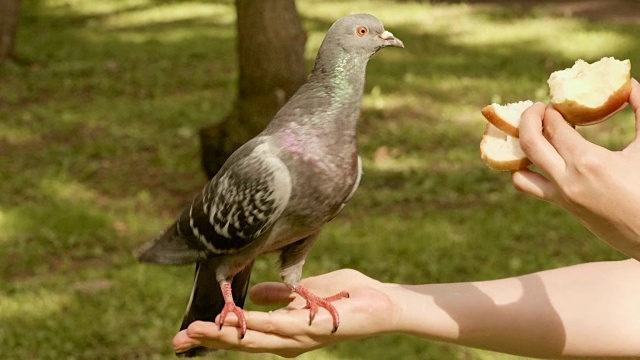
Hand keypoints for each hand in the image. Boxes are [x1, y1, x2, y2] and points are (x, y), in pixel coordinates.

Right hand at [172, 269, 396, 357]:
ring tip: (195, 332)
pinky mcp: (314, 327)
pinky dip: (258, 323)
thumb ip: (281, 296)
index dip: (215, 334)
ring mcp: (300, 335)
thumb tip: (254, 295)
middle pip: (242, 341)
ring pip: (255, 337)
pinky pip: (281, 326)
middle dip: (209, 341)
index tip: (186, 334)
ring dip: (224, 335)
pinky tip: (237, 322)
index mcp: (284, 329)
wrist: (383, 304)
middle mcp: (288, 338)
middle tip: (177, 342)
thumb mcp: (307, 293)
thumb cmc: (349, 295)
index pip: (244, 333)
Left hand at [512, 78, 639, 257]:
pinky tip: (541, 159)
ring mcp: (563, 197)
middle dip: (527, 120)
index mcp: (588, 162)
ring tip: (535, 136)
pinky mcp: (566, 208)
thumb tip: (630, 83)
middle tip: (537, 109)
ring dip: (520, 151)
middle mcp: (568, 181)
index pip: (553, 127)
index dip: (550, 110)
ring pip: (520, 173)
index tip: (556, 102)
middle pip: (529, 143)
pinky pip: (532, 188)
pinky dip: (527, 171)